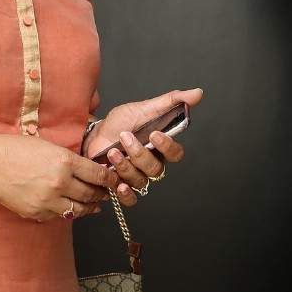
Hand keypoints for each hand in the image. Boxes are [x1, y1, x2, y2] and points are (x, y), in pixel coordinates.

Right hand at [0, 131, 118, 222]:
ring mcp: (48, 201)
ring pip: (79, 210)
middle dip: (101, 194)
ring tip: (93, 204)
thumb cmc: (14, 150)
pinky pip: (59, 215)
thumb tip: (89, 171)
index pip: (98, 175)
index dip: (109, 179)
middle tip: (105, 192)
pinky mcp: (37, 213)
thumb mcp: (48, 146)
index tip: (113, 180)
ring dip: (88, 207)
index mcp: (64, 162)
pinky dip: (65, 210)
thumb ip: (69, 160)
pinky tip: (67, 205)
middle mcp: (59, 183)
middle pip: (91, 194)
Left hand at [84, 88, 203, 205]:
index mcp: (160, 147)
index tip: (154, 134)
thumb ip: (171, 102)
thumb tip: (197, 93)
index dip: (168, 147)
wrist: (93, 134)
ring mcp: (136, 176)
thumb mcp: (144, 108)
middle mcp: (150, 164)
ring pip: (141, 180)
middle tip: (125, 137)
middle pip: (156, 169)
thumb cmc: (120, 123)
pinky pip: (130, 198)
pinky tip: (119, 183)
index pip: (175, 154)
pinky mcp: (120, 185)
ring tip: (113, 152)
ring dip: (126, 166)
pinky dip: (126, 193)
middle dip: (140, 154)